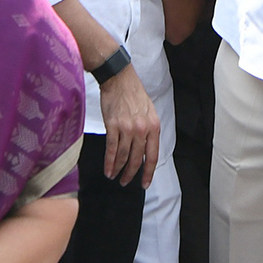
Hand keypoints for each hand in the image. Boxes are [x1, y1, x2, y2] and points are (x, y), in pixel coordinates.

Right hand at [99, 64, 159, 185]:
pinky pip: (112, 149)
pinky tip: (108, 169)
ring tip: (114, 176)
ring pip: (124, 156)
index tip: (144, 183)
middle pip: (137, 159)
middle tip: (125, 181)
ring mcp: (128, 128)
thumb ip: (149, 130)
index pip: (153, 155)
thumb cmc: (133, 94)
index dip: (148, 172)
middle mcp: (142, 129)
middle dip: (131, 174)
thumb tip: (146, 149)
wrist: (119, 79)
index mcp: (154, 126)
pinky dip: (109, 162)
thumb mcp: (149, 111)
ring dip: (118, 169)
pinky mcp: (113, 126)